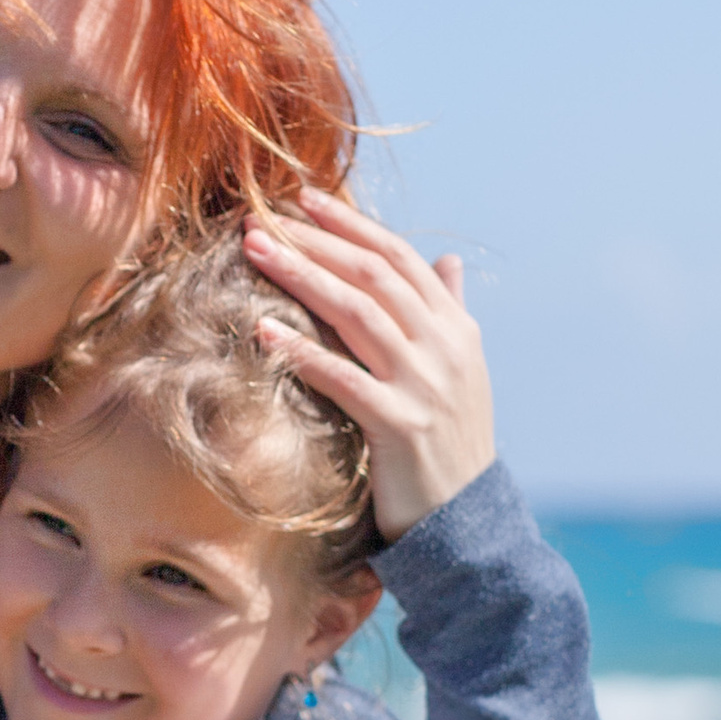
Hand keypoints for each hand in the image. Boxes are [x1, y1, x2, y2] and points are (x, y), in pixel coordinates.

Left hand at [244, 187, 495, 539]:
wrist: (466, 521)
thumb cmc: (448, 444)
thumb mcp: (459, 372)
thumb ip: (450, 312)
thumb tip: (448, 260)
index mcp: (456, 328)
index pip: (398, 257)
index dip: (349, 224)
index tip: (302, 198)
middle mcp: (445, 347)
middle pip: (372, 274)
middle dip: (315, 240)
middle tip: (263, 216)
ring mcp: (425, 385)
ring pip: (357, 313)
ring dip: (301, 277)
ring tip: (254, 252)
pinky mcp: (400, 426)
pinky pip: (343, 378)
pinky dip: (301, 351)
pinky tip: (263, 331)